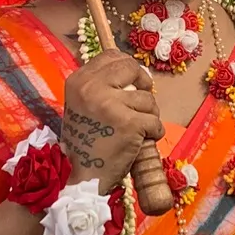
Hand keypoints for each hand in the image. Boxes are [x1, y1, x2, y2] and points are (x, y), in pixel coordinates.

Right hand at [62, 50, 162, 192]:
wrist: (81, 177)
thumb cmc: (84, 143)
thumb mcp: (82, 105)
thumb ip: (100, 86)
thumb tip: (132, 73)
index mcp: (79, 81)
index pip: (111, 56)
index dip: (128, 66)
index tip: (134, 80)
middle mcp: (93, 88)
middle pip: (131, 69)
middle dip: (144, 84)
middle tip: (143, 101)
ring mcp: (112, 105)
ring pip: (147, 99)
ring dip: (149, 114)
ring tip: (138, 130)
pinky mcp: (130, 124)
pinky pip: (154, 121)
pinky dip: (154, 132)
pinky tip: (144, 140)